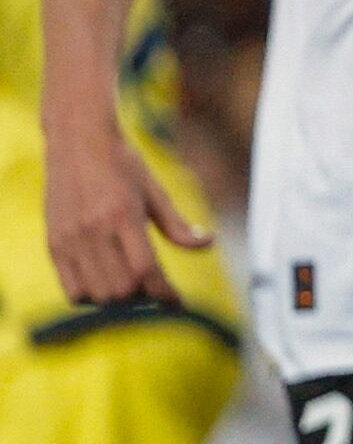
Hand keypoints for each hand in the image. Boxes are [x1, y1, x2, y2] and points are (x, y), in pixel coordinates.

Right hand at [45, 121, 210, 306]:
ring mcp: (70, 239)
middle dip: (144, 297)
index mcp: (123, 215)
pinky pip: (72, 290)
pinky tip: (106, 283)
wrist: (78, 141)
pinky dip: (92, 297)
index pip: (146, 270)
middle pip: (122, 289)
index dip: (164, 292)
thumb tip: (207, 244)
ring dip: (119, 300)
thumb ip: (177, 224)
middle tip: (155, 288)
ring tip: (132, 286)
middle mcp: (93, 230)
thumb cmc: (122, 163)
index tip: (177, 301)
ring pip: (97, 294)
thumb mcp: (155, 190)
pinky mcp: (54, 244)